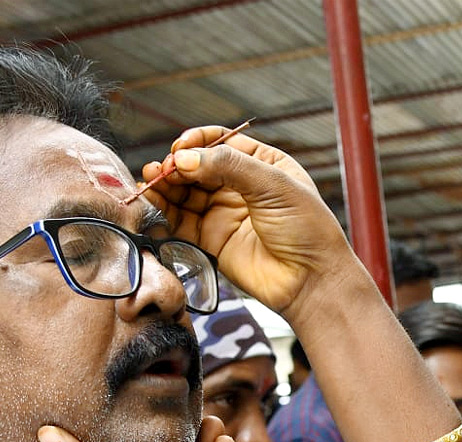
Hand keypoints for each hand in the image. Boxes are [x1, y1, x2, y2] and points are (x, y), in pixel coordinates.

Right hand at [140, 126, 371, 318]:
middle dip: (177, 165)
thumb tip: (185, 158)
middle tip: (163, 169)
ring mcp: (225, 213)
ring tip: (151, 183)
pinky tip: (152, 203)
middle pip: (198, 166)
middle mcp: (240, 186)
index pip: (221, 141)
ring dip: (165, 186)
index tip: (181, 147)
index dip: (197, 141)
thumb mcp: (273, 185)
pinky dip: (164, 212)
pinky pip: (181, 222)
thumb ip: (229, 166)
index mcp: (262, 163)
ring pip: (185, 193)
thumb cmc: (306, 229)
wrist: (311, 280)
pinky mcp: (212, 240)